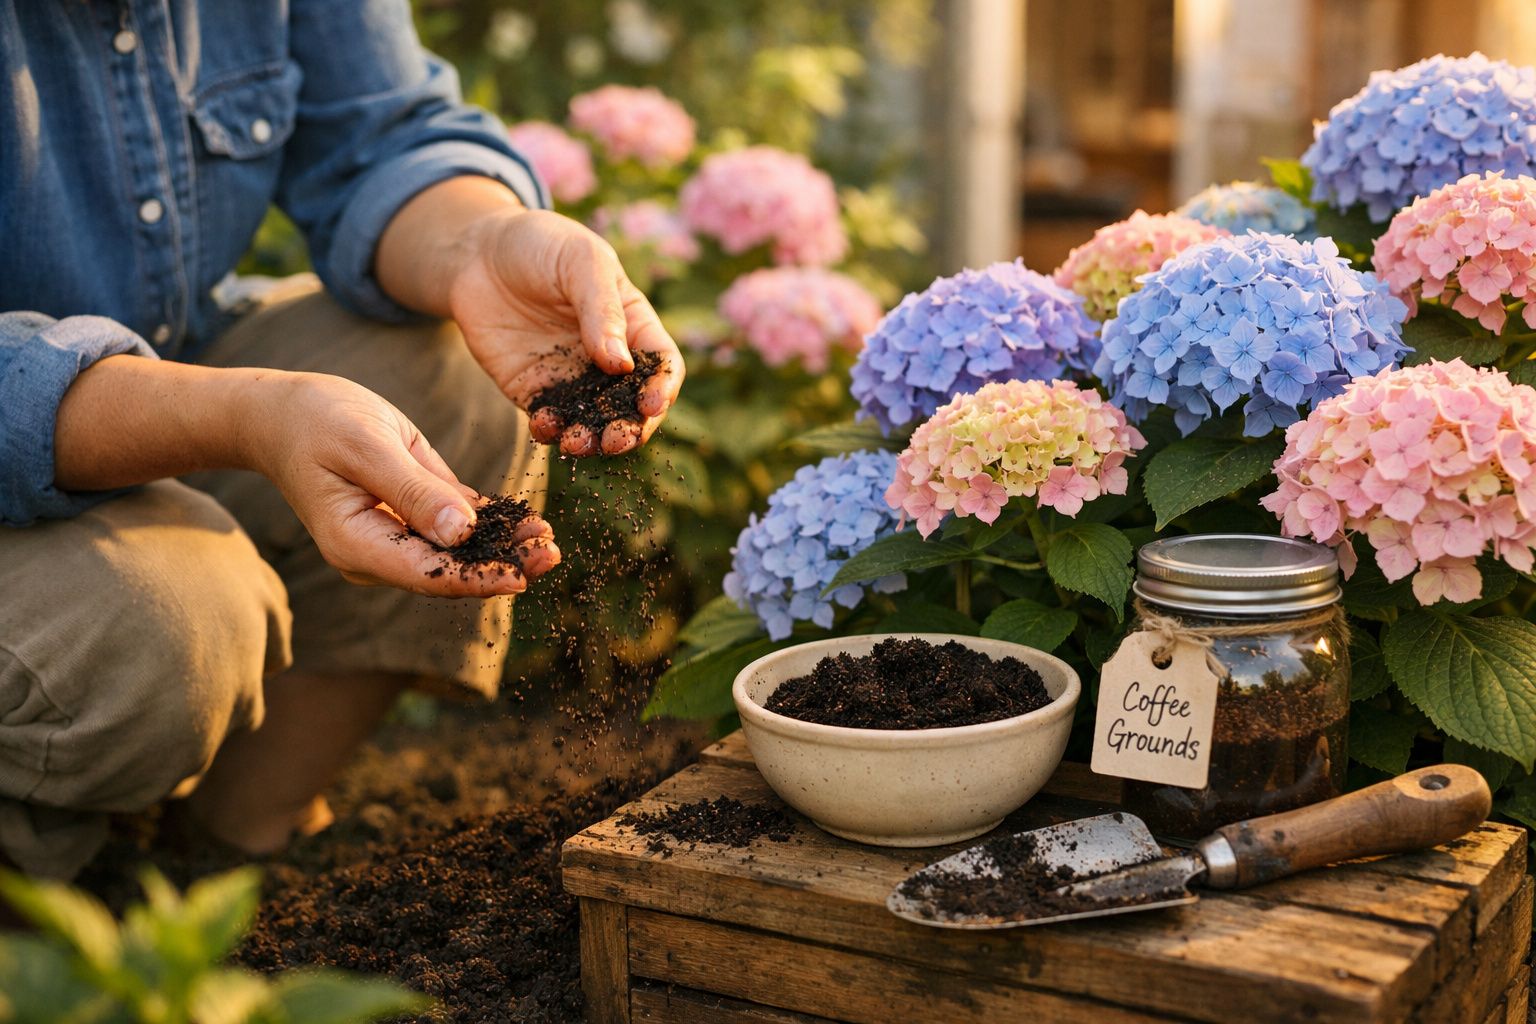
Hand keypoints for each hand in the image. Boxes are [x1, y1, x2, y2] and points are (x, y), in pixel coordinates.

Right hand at [245, 371, 560, 596]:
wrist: (285, 411)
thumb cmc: (316, 420)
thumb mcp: (365, 445)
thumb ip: (414, 490)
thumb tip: (462, 532)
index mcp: (358, 544)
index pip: (427, 574)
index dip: (477, 578)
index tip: (521, 577)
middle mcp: (379, 551)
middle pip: (448, 571)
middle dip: (502, 565)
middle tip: (552, 555)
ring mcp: (395, 535)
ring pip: (457, 551)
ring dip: (503, 547)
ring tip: (548, 540)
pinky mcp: (412, 513)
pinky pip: (456, 526)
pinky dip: (491, 525)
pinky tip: (528, 522)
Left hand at [447, 208, 684, 455]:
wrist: (477, 252)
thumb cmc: (540, 245)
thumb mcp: (581, 262)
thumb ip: (602, 311)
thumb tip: (620, 366)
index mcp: (633, 324)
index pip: (660, 364)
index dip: (663, 387)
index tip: (651, 404)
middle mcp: (608, 358)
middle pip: (632, 405)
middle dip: (630, 428)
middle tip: (617, 440)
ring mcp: (572, 378)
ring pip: (593, 421)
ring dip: (591, 439)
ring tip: (578, 444)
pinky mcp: (535, 390)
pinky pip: (550, 420)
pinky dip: (550, 430)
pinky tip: (544, 426)